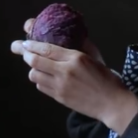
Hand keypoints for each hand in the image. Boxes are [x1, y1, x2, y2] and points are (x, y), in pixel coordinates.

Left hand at [11, 23, 137, 134]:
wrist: (112, 103)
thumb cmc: (107, 78)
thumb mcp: (96, 57)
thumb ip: (83, 45)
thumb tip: (73, 35)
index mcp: (76, 58)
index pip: (47, 49)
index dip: (32, 45)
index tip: (25, 42)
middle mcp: (65, 71)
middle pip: (35, 62)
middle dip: (26, 55)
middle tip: (25, 53)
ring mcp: (60, 86)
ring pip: (34, 75)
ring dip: (33, 69)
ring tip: (39, 66)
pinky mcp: (59, 98)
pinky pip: (41, 86)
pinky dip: (40, 80)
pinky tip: (46, 78)